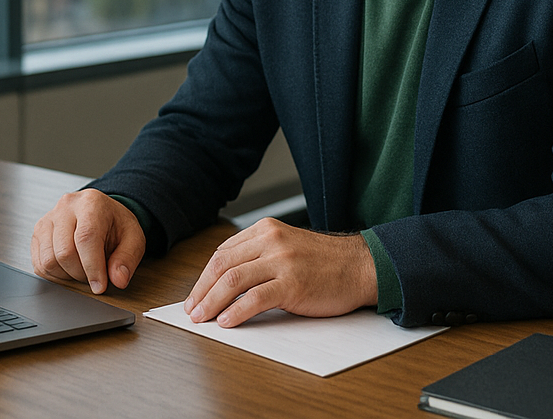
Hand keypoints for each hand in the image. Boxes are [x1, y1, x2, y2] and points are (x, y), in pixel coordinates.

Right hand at [31, 189, 146, 294]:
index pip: (86, 238)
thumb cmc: (115, 224)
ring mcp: (48, 220)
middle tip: (95, 276)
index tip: (100, 286)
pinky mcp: (37, 234)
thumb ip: (127, 259)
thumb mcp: (133, 238)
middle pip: (64, 252)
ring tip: (82, 270)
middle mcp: (65, 207)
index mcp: (91, 203)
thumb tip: (118, 279)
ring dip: (67, 276)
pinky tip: (69, 269)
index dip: (92, 267)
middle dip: (81, 274)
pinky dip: (55, 275)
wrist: (101, 213)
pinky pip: (39, 265)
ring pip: (49, 261)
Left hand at [183, 217, 375, 327]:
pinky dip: (236, 312)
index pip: (223, 253)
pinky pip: (255, 298)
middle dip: (201, 290)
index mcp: (266, 230)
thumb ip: (260, 255)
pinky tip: (227, 321)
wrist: (361, 266)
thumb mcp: (288, 247)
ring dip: (212, 302)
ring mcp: (282, 261)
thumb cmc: (326, 262)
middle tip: (191, 310)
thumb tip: (226, 280)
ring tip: (202, 318)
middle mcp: (271, 241)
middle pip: (222, 265)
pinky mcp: (293, 284)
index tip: (196, 294)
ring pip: (233, 280)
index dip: (204, 277)